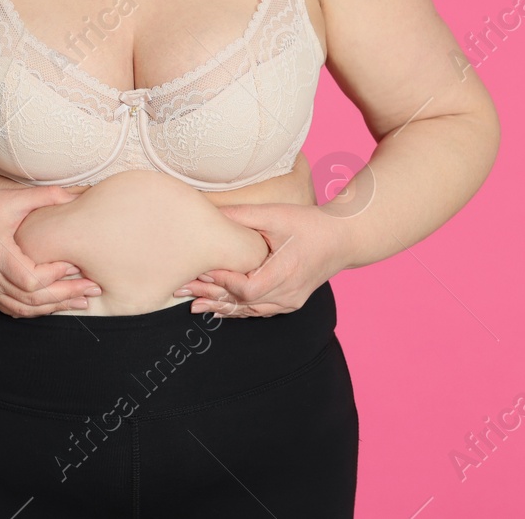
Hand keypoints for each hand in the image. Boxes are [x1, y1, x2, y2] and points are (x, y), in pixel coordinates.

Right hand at [0, 180, 101, 317]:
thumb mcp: (11, 198)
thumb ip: (46, 197)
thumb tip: (79, 196)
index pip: (30, 278)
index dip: (55, 275)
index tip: (76, 264)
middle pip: (32, 299)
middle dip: (65, 296)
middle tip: (93, 288)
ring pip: (24, 309)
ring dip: (55, 307)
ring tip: (82, 300)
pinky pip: (14, 309)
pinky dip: (36, 311)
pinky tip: (56, 305)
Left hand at [173, 202, 351, 317]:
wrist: (342, 239)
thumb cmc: (310, 224)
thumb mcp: (276, 214)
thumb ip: (242, 216)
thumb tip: (208, 213)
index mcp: (287, 272)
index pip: (247, 288)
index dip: (222, 281)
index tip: (200, 271)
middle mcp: (289, 293)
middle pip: (244, 303)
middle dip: (211, 295)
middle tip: (182, 290)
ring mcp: (290, 301)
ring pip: (250, 311)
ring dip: (221, 306)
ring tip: (192, 303)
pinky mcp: (289, 302)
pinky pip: (259, 310)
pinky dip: (237, 309)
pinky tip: (217, 307)